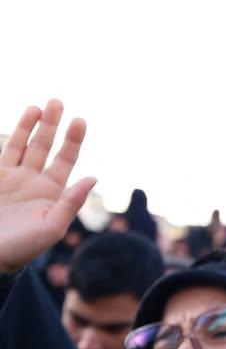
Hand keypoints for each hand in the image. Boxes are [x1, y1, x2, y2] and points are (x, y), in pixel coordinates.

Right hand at [0, 100, 95, 273]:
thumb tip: (93, 177)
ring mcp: (11, 178)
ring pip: (21, 145)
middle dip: (51, 125)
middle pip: (44, 146)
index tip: (79, 120)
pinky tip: (19, 124)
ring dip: (29, 126)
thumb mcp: (52, 226)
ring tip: (39, 106)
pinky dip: (8, 139)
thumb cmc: (23, 247)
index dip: (73, 140)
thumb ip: (71, 202)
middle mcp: (33, 181)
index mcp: (52, 191)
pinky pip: (2, 154)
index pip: (65, 159)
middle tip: (58, 101)